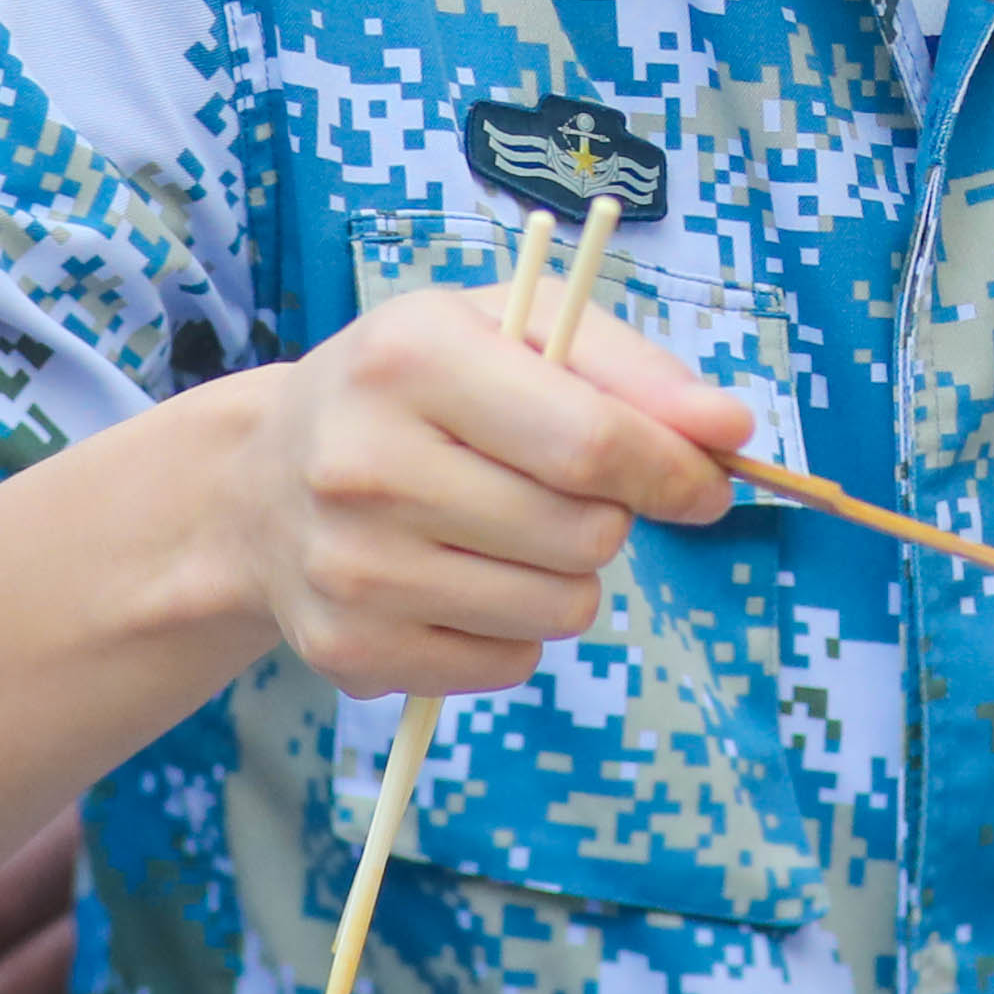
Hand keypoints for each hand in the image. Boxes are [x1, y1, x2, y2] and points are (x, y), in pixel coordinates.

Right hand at [220, 284, 748, 699]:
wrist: (262, 481)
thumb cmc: (417, 391)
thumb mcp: (511, 330)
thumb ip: (630, 368)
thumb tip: (731, 430)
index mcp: (410, 357)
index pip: (590, 441)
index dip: (673, 469)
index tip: (706, 479)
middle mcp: (364, 463)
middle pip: (585, 534)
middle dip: (607, 516)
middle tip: (557, 489)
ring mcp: (350, 567)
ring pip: (561, 609)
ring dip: (565, 576)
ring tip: (501, 532)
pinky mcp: (350, 649)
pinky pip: (511, 664)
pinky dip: (514, 630)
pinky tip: (458, 580)